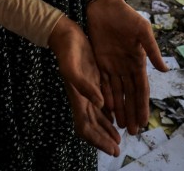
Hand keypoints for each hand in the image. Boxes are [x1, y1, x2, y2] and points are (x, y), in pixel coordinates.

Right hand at [48, 18, 120, 155]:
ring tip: (119, 138)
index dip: (97, 140)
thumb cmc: (67, 50)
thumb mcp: (73, 67)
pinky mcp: (93, 81)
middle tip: (118, 149)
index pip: (85, 127)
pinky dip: (108, 114)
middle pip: (92, 126)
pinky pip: (101, 103)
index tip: (111, 148)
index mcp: (77, 98)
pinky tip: (115, 117)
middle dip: (104, 139)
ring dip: (107, 129)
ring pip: (97, 116)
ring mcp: (87, 90)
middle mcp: (82, 98)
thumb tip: (101, 104)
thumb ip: (85, 86)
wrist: (65, 35)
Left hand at [86, 0, 167, 133]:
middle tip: (133, 132)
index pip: (141, 89)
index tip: (145, 121)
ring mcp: (113, 66)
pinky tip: (106, 110)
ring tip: (121, 126)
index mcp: (138, 61)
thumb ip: (152, 51)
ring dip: (119, 109)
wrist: (105, 6)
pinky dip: (105, 96)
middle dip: (132, 112)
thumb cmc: (126, 16)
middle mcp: (126, 67)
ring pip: (117, 92)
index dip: (142, 105)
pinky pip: (102, 83)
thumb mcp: (143, 31)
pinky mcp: (100, 62)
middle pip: (129, 95)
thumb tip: (164, 70)